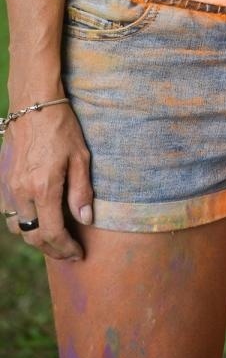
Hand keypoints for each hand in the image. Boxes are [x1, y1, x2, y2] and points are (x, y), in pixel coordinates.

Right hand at [1, 101, 93, 259]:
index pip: (53, 233)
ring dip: (34, 238)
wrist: (33, 104)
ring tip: (53, 239)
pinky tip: (36, 218)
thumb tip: (86, 220)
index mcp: (44, 188)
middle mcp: (22, 192)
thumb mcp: (80, 156)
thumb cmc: (61, 127)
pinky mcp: (2, 180)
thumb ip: (82, 191)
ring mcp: (8, 187)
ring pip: (17, 228)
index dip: (66, 248)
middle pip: (32, 236)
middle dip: (51, 249)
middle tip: (68, 253)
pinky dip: (21, 223)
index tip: (78, 254)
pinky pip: (8, 212)